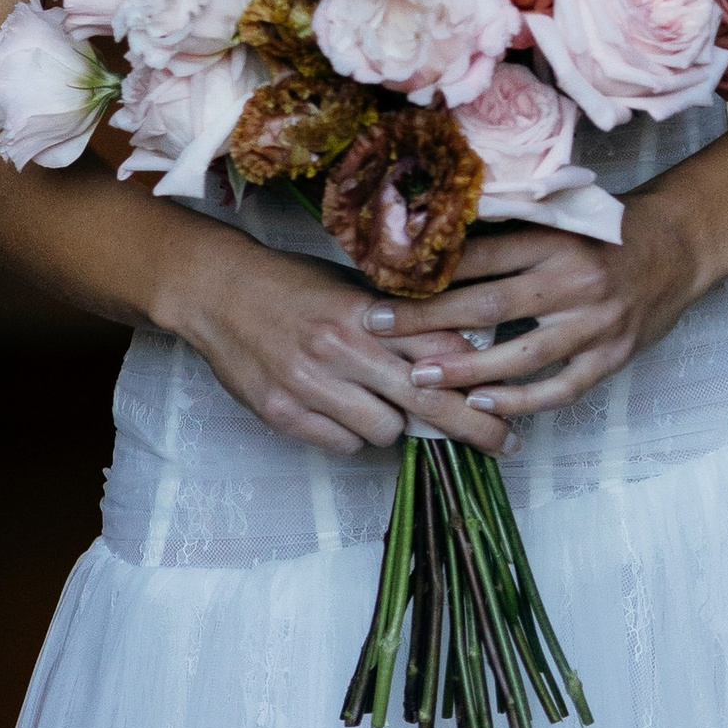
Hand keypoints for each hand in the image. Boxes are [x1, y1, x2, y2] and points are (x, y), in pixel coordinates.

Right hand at [172, 238, 513, 461]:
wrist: (217, 290)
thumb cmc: (294, 284)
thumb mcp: (354, 288)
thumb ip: (405, 320)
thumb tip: (466, 353)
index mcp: (364, 312)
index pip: (438, 356)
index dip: (478, 384)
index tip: (509, 403)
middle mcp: (339, 350)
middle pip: (425, 403)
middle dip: (471, 427)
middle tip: (504, 443)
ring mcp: (308, 386)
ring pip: (383, 432)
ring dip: (389, 422)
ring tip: (372, 398)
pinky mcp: (282, 413)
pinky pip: (342, 444)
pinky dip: (348, 432)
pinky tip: (336, 405)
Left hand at [369, 192, 705, 423]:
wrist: (681, 244)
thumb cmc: (610, 229)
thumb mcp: (561, 217)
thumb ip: (510, 230)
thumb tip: (438, 237)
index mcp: (553, 239)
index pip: (480, 256)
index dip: (429, 272)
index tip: (383, 280)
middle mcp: (573, 280)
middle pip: (488, 304)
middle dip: (427, 320)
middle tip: (377, 329)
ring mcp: (595, 323)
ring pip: (520, 355)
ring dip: (464, 369)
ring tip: (418, 377)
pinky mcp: (612, 356)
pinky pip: (560, 387)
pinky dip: (519, 401)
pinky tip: (480, 406)